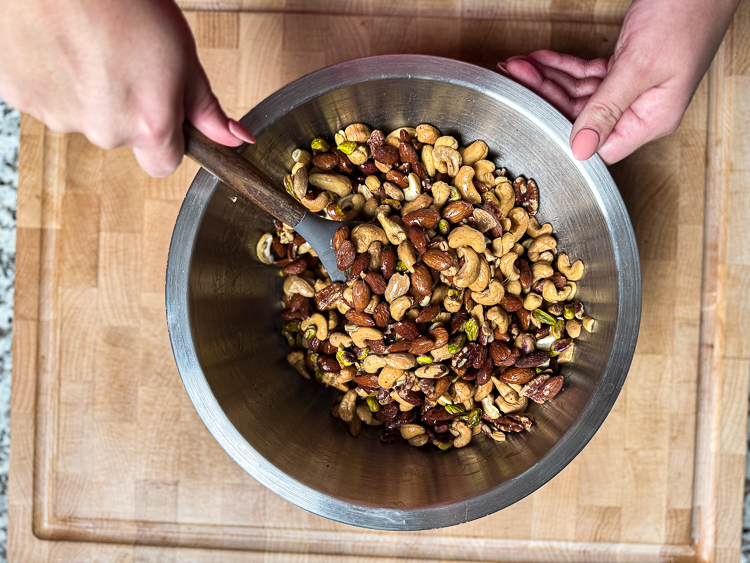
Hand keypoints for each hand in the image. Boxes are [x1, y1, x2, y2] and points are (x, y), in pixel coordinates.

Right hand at [0, 0, 253, 176]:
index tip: (163, 111)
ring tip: (90, 42)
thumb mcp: (181, 52)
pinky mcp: (18, 95)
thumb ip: (205, 105)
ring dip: (88, 90)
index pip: (164, 164)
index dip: (167, 139)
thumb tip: (237, 139)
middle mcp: (102, 131)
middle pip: (122, 137)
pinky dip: (53, 77)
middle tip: (124, 58)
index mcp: (148, 125)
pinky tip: (60, 42)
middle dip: (126, 107)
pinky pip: (46, 97)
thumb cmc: (119, 0)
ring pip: (83, 116)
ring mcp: (56, 115)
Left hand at [498, 0, 738, 164]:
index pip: (599, 147)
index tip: (533, 116)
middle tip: (514, 76)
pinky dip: (562, 65)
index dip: (564, 136)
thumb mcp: (640, 67)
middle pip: (581, 117)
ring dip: (548, 77)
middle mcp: (640, 110)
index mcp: (651, 119)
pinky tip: (540, 58)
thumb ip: (607, 109)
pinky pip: (586, 75)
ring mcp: (632, 90)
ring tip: (518, 65)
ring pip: (579, 94)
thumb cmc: (686, 16)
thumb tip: (580, 150)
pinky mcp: (625, 69)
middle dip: (544, 94)